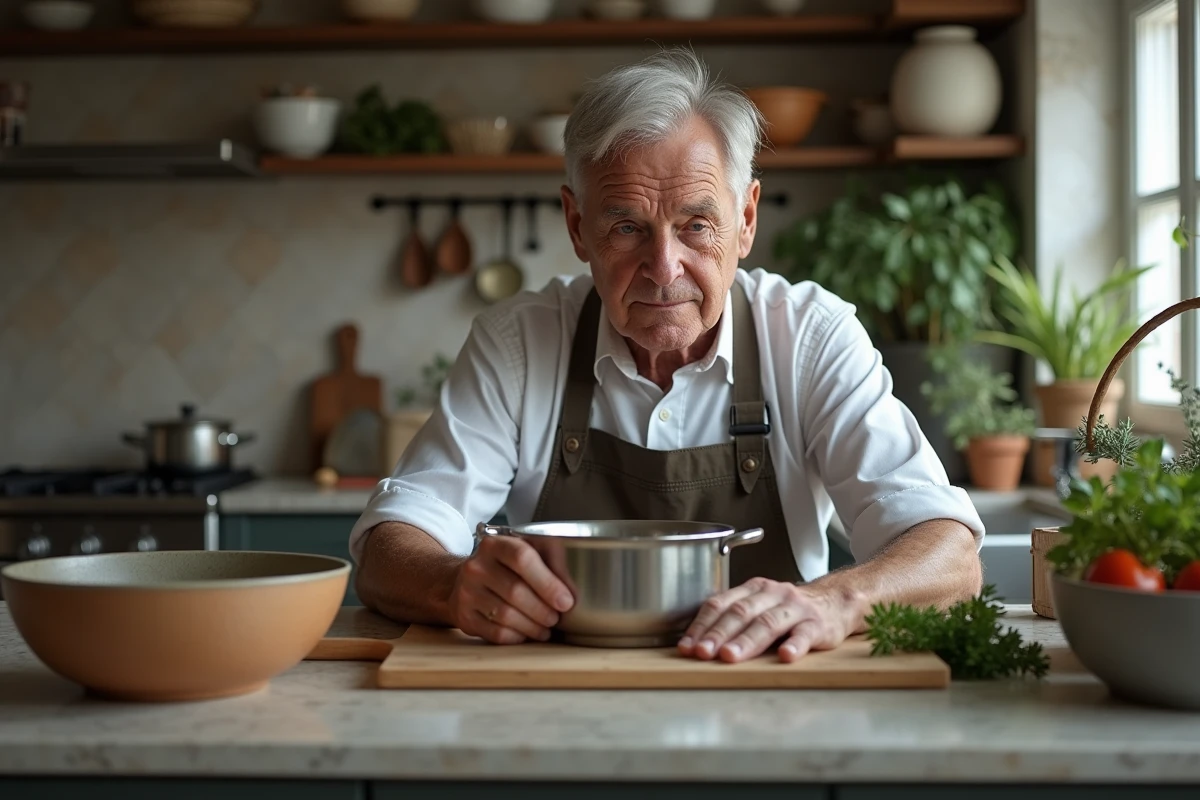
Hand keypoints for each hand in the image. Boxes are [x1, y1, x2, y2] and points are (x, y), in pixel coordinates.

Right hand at [448, 534, 574, 644]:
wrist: (462, 581)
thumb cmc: (503, 567)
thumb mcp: (523, 551)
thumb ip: (549, 559)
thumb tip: (573, 585)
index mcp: (494, 545)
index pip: (522, 559)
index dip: (547, 583)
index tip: (566, 601)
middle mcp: (476, 567)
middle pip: (515, 591)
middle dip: (543, 609)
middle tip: (557, 617)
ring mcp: (467, 592)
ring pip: (506, 615)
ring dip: (533, 626)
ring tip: (546, 628)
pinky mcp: (464, 617)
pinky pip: (496, 633)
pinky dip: (518, 636)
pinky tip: (527, 633)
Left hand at [677, 578, 864, 662]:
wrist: (835, 602)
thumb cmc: (789, 611)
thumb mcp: (760, 606)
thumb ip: (733, 619)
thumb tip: (696, 645)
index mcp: (753, 589)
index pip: (721, 604)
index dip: (702, 625)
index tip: (687, 646)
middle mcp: (772, 594)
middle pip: (741, 612)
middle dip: (718, 634)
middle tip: (703, 653)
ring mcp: (796, 608)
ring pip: (768, 623)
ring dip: (746, 641)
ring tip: (730, 657)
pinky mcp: (818, 625)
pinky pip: (805, 634)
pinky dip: (795, 645)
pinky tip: (785, 656)